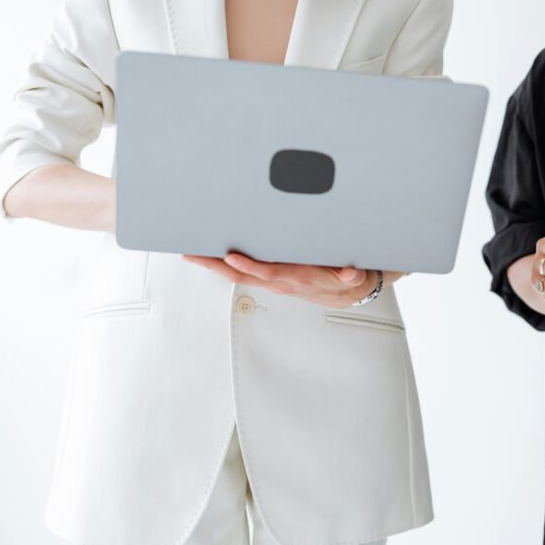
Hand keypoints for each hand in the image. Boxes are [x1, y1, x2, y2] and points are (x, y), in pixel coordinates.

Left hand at [181, 253, 378, 308]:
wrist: (347, 293)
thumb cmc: (344, 281)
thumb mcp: (353, 277)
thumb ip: (351, 275)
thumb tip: (350, 273)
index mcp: (296, 279)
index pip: (268, 272)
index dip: (249, 266)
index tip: (231, 257)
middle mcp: (279, 282)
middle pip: (241, 275)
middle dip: (215, 265)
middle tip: (192, 253)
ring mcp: (272, 281)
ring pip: (237, 274)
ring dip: (213, 265)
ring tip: (192, 251)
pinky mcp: (271, 278)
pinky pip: (243, 272)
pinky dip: (224, 265)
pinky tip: (211, 256)